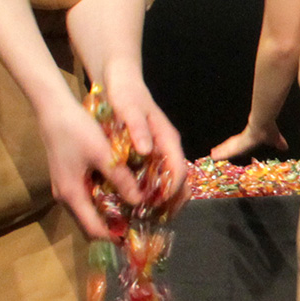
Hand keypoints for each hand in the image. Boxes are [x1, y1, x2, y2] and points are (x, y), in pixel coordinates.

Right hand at [37, 90, 138, 242]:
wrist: (53, 109)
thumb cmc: (77, 130)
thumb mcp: (104, 154)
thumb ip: (121, 179)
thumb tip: (139, 202)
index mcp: (72, 195)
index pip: (93, 229)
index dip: (113, 236)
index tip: (134, 237)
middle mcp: (65, 196)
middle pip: (90, 222)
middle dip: (112, 226)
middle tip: (138, 223)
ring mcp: (64, 186)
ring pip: (88, 209)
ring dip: (107, 212)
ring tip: (132, 209)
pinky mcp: (67, 177)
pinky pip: (85, 196)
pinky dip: (101, 199)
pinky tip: (119, 191)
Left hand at [101, 66, 190, 216]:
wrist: (120, 79)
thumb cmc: (126, 93)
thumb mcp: (128, 108)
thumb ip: (137, 128)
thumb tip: (146, 150)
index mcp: (168, 139)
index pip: (179, 170)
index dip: (172, 192)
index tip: (158, 207)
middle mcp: (167, 147)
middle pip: (178, 180)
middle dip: (170, 202)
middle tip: (154, 221)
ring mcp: (159, 150)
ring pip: (167, 180)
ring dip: (160, 200)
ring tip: (146, 217)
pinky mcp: (148, 152)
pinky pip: (155, 176)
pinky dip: (149, 191)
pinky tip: (135, 201)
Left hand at [208, 121, 289, 161]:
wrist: (264, 123)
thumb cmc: (269, 129)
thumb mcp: (275, 138)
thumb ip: (278, 143)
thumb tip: (286, 147)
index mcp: (249, 138)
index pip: (239, 144)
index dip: (232, 147)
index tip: (226, 149)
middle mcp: (243, 140)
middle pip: (231, 146)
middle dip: (223, 150)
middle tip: (214, 153)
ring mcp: (240, 142)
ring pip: (228, 149)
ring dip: (220, 152)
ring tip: (212, 156)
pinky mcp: (239, 144)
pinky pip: (228, 151)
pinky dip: (222, 153)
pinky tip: (214, 155)